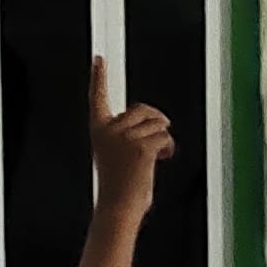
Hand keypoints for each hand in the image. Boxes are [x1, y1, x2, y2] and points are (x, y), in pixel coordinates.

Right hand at [85, 58, 174, 216]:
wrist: (118, 207)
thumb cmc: (119, 185)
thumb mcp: (116, 153)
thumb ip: (126, 134)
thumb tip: (152, 124)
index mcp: (99, 130)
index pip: (97, 97)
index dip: (98, 76)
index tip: (98, 59)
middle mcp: (110, 130)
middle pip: (143, 109)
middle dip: (155, 121)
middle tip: (157, 140)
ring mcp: (125, 138)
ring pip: (158, 123)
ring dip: (163, 138)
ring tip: (156, 156)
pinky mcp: (141, 147)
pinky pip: (165, 137)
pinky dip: (169, 148)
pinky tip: (161, 159)